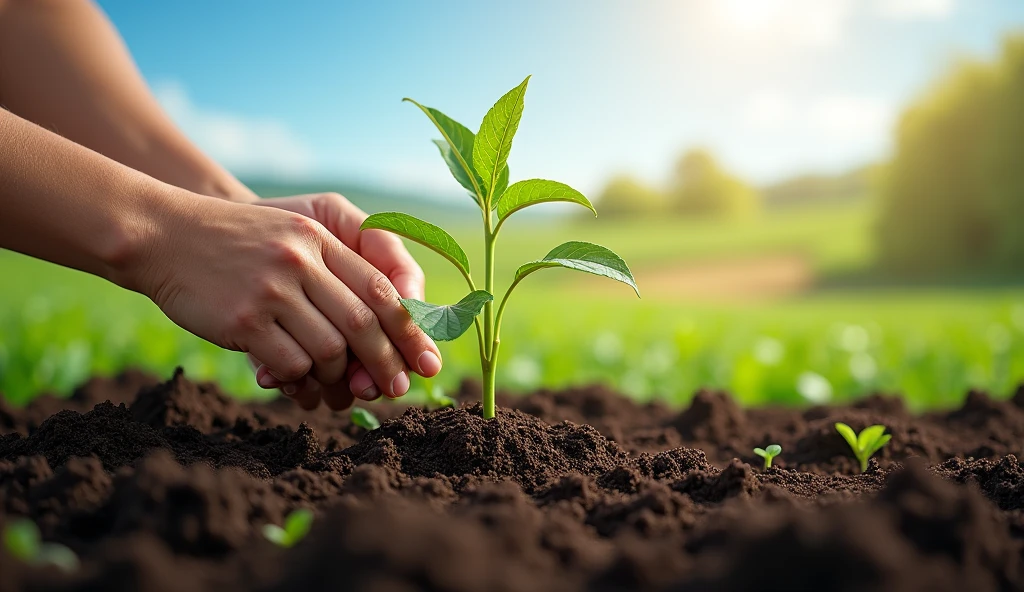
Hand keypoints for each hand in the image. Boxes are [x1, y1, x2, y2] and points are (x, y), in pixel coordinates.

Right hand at [132, 191, 440, 410]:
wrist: (164, 235)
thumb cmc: (236, 243)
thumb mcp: (291, 235)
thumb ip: (335, 268)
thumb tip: (381, 324)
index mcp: (319, 238)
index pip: (381, 289)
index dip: (409, 329)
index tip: (426, 360)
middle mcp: (300, 260)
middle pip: (364, 323)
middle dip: (387, 363)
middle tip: (398, 389)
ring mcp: (272, 290)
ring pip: (330, 350)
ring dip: (339, 377)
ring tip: (339, 387)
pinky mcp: (244, 320)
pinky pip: (291, 364)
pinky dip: (302, 383)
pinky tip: (302, 387)